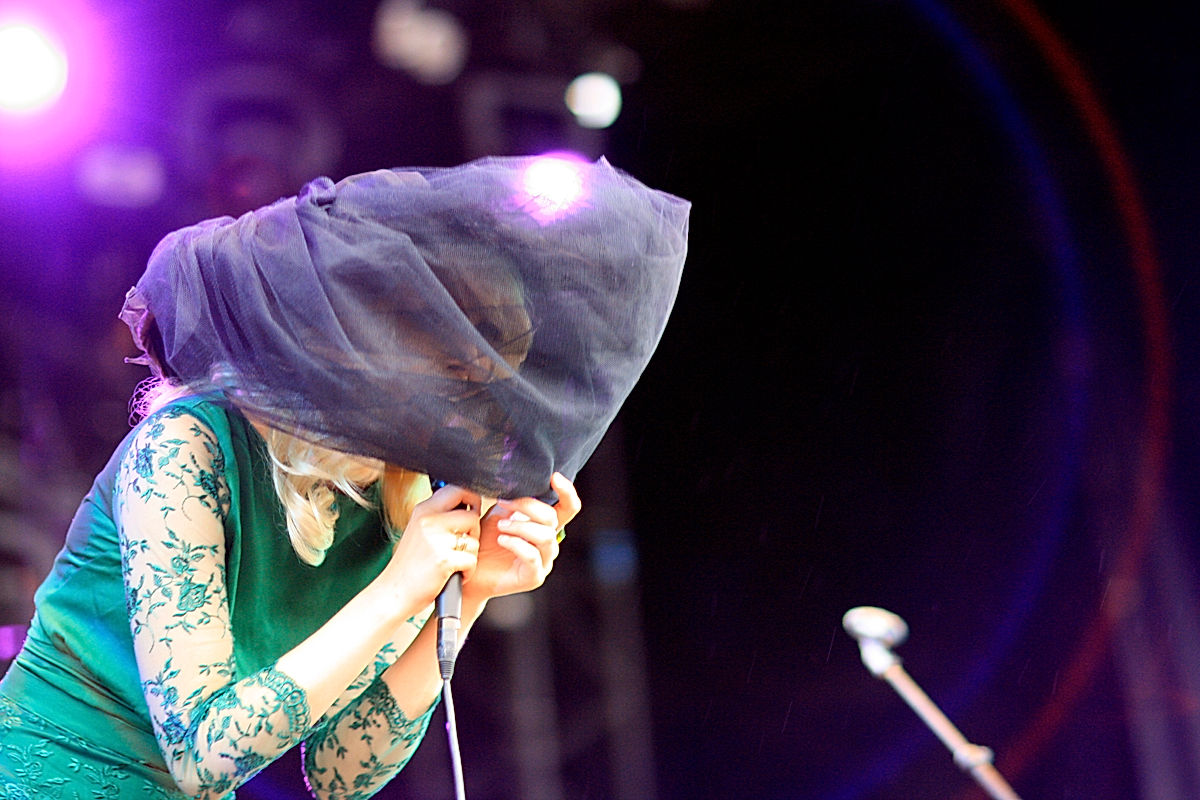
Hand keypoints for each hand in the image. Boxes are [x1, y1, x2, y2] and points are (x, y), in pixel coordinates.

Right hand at [380, 483, 482, 611]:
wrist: (394, 592)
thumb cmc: (410, 565)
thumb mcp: (420, 531)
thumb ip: (439, 516)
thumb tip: (468, 504)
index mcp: (424, 510)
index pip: (457, 489)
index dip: (472, 499)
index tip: (472, 512)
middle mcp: (429, 520)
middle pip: (472, 515)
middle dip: (475, 532)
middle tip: (464, 545)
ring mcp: (436, 540)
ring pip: (474, 541)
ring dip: (470, 556)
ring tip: (455, 564)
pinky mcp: (443, 559)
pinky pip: (472, 560)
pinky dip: (468, 572)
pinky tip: (454, 575)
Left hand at [468, 473, 580, 599]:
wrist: (471, 568)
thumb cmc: (486, 540)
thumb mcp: (500, 514)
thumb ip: (515, 501)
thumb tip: (521, 481)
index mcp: (545, 526)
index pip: (568, 508)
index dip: (567, 492)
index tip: (553, 477)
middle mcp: (549, 543)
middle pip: (552, 518)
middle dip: (527, 506)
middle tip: (503, 502)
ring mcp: (544, 561)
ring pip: (545, 537)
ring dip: (521, 526)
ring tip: (501, 525)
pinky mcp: (534, 577)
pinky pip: (532, 556)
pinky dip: (516, 544)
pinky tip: (501, 540)